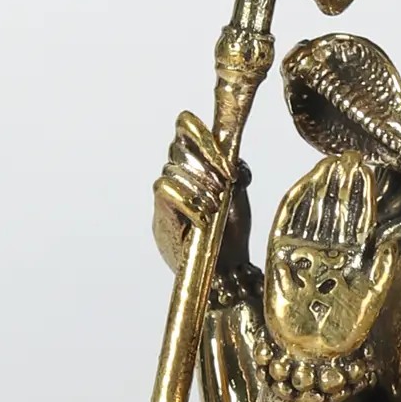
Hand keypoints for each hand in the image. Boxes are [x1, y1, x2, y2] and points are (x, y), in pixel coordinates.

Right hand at [152, 112, 250, 276]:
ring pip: (172, 170)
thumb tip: (232, 156)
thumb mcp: (239, 195)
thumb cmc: (231, 232)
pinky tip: (205, 217)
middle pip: (178, 147)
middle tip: (226, 183)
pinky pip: (165, 193)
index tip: (226, 158)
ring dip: (200, 185)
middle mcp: (177, 177)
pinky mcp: (161, 219)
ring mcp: (166, 198)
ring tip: (217, 206)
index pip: (185, 129)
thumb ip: (234, 171)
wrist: (227, 271)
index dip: (202, 135)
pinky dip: (188, 202)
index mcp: (195, 165)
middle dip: (206, 163)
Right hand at [264, 151, 395, 359]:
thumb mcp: (372, 297)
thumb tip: (390, 239)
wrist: (312, 350)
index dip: (362, 194)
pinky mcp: (282, 256)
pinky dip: (297, 203)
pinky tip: (306, 183)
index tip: (367, 169)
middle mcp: (329, 250)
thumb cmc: (344, 330)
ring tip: (329, 163)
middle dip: (343, 183)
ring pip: (314, 211)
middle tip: (349, 156)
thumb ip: (382, 268)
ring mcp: (305, 252)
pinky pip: (288, 224)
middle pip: (337, 209)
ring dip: (322, 187)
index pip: (359, 219)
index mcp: (351, 257)